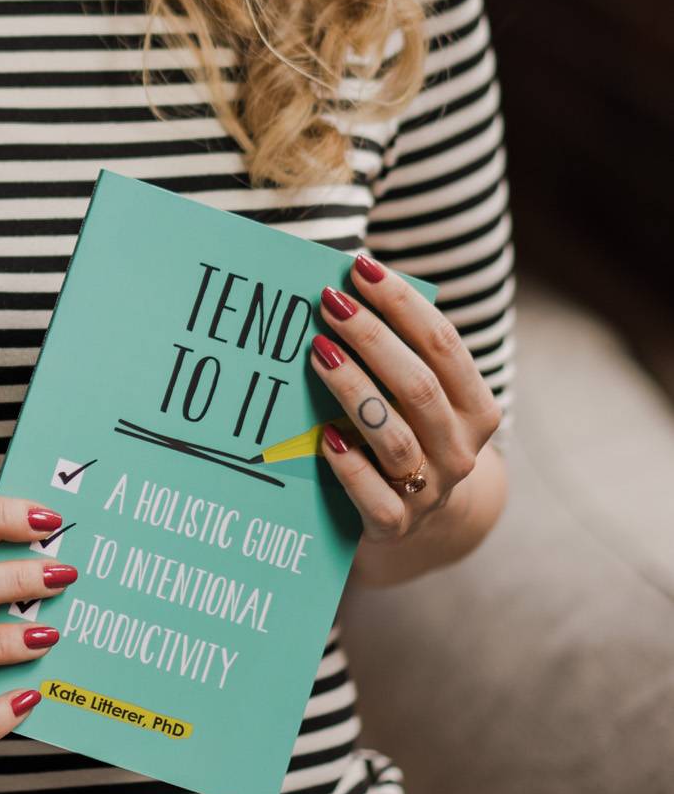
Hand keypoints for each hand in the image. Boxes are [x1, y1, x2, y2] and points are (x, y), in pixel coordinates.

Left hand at [313, 252, 501, 550]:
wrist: (417, 522)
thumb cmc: (406, 433)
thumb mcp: (416, 396)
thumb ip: (396, 353)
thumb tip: (343, 287)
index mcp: (475, 408)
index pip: (443, 344)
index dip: (402, 303)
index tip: (360, 268)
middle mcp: (459, 449)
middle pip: (418, 385)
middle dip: (372, 338)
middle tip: (329, 302)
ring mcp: (429, 490)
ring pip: (395, 437)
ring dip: (354, 388)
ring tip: (317, 351)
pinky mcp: (395, 525)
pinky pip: (375, 497)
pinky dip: (350, 466)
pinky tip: (324, 437)